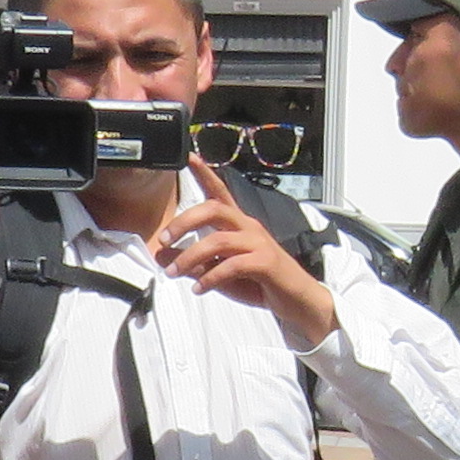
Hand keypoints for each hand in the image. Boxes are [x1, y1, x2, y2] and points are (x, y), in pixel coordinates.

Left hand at [156, 161, 338, 344]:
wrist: (298, 301)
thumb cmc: (259, 282)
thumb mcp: (219, 272)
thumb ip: (193, 263)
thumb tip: (162, 257)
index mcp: (238, 224)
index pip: (220, 192)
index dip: (205, 174)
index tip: (189, 157)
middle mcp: (249, 227)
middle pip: (213, 209)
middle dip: (184, 221)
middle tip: (164, 239)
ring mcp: (259, 243)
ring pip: (219, 240)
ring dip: (190, 257)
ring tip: (173, 273)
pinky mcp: (266, 263)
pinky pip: (232, 266)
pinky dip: (211, 278)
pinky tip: (199, 289)